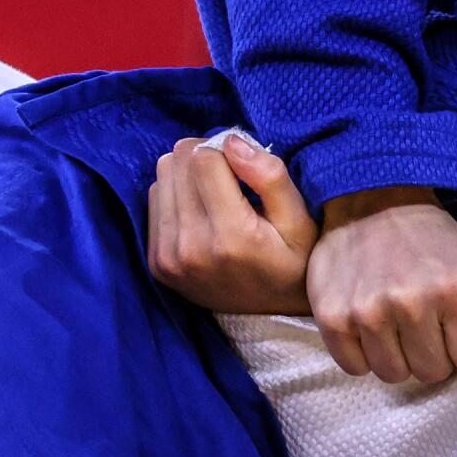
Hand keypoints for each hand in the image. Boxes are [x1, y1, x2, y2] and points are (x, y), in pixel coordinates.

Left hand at [148, 133, 318, 313]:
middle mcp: (192, 247)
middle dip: (205, 157)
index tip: (245, 163)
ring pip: (162, 176)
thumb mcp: (301, 221)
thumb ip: (271, 178)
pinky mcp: (156, 262)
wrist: (273, 315)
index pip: (203, 158)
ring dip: (189, 175)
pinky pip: (154, 201)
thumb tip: (232, 140)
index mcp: (232, 235)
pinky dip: (178, 196)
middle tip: (232, 175)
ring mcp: (168, 258)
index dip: (225, 148)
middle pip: (177, 162)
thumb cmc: (295, 262)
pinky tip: (203, 212)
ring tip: (218, 193)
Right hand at [308, 187, 456, 383]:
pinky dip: (365, 355)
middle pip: (431, 373)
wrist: (374, 203)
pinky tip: (373, 329)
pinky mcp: (331, 316)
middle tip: (428, 328)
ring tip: (400, 328)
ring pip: (393, 374)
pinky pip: (354, 367)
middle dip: (435, 355)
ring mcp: (367, 311)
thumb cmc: (436, 240)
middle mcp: (411, 303)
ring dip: (400, 357)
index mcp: (456, 290)